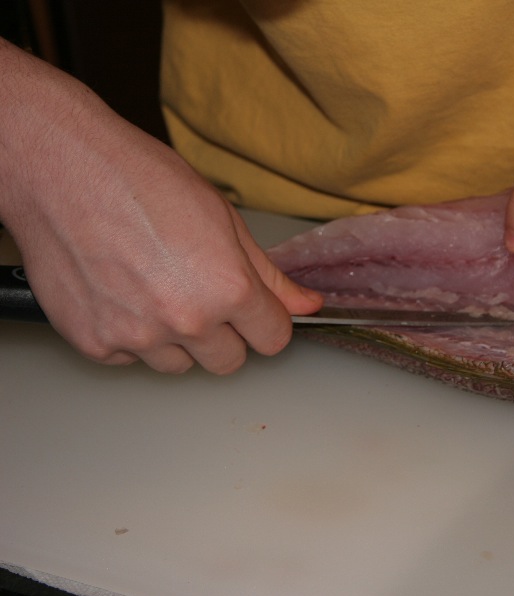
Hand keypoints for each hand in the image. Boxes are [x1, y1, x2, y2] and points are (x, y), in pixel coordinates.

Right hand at [0, 40, 321, 373]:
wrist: (62, 169)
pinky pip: (130, 360)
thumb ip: (269, 274)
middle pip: (229, 361)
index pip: (273, 340)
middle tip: (201, 294)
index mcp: (228, 289)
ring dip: (177, 341)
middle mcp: (186, 321)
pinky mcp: (94, 343)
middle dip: (225, 335)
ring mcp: (136, 337)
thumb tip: (308, 305)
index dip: (267, 322)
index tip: (255, 310)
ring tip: (155, 290)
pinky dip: (130, 337)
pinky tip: (121, 294)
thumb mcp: (224, 219)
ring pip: (180, 366)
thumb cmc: (143, 181)